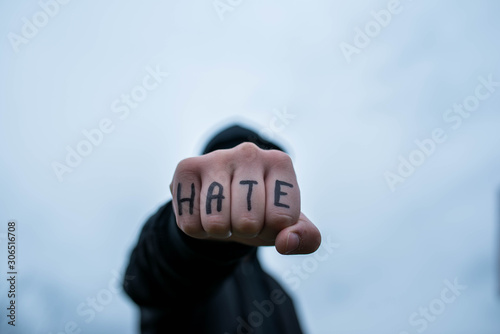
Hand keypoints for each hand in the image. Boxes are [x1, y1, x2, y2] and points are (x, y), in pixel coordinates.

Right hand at [169, 142, 320, 254]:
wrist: (225, 203)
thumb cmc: (262, 213)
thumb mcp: (290, 227)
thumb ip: (305, 239)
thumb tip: (286, 242)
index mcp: (280, 163)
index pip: (281, 219)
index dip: (272, 230)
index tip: (268, 217)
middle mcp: (249, 153)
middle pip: (248, 221)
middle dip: (245, 231)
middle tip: (243, 217)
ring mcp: (216, 157)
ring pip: (216, 221)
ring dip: (220, 231)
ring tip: (224, 215)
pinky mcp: (186, 167)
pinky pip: (189, 221)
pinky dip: (197, 229)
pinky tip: (203, 210)